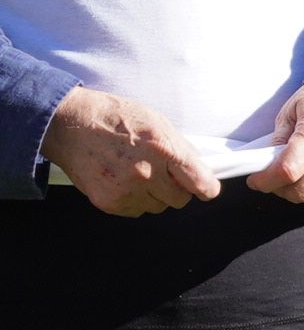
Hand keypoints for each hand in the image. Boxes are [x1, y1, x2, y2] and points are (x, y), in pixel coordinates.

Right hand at [44, 87, 218, 215]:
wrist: (70, 124)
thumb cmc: (115, 118)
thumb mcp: (157, 122)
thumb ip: (180, 148)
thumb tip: (200, 169)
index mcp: (164, 148)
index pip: (201, 183)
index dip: (206, 188)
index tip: (205, 189)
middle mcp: (146, 172)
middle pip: (180, 199)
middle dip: (176, 189)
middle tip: (162, 174)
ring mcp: (126, 189)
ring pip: (158, 207)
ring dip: (153, 195)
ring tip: (137, 174)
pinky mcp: (109, 201)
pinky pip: (136, 211)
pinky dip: (133, 200)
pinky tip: (122, 181)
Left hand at [246, 82, 303, 203]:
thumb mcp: (290, 112)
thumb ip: (276, 139)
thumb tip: (265, 163)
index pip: (286, 172)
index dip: (265, 181)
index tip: (255, 180)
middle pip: (299, 192)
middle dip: (280, 188)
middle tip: (274, 175)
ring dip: (301, 187)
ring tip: (301, 167)